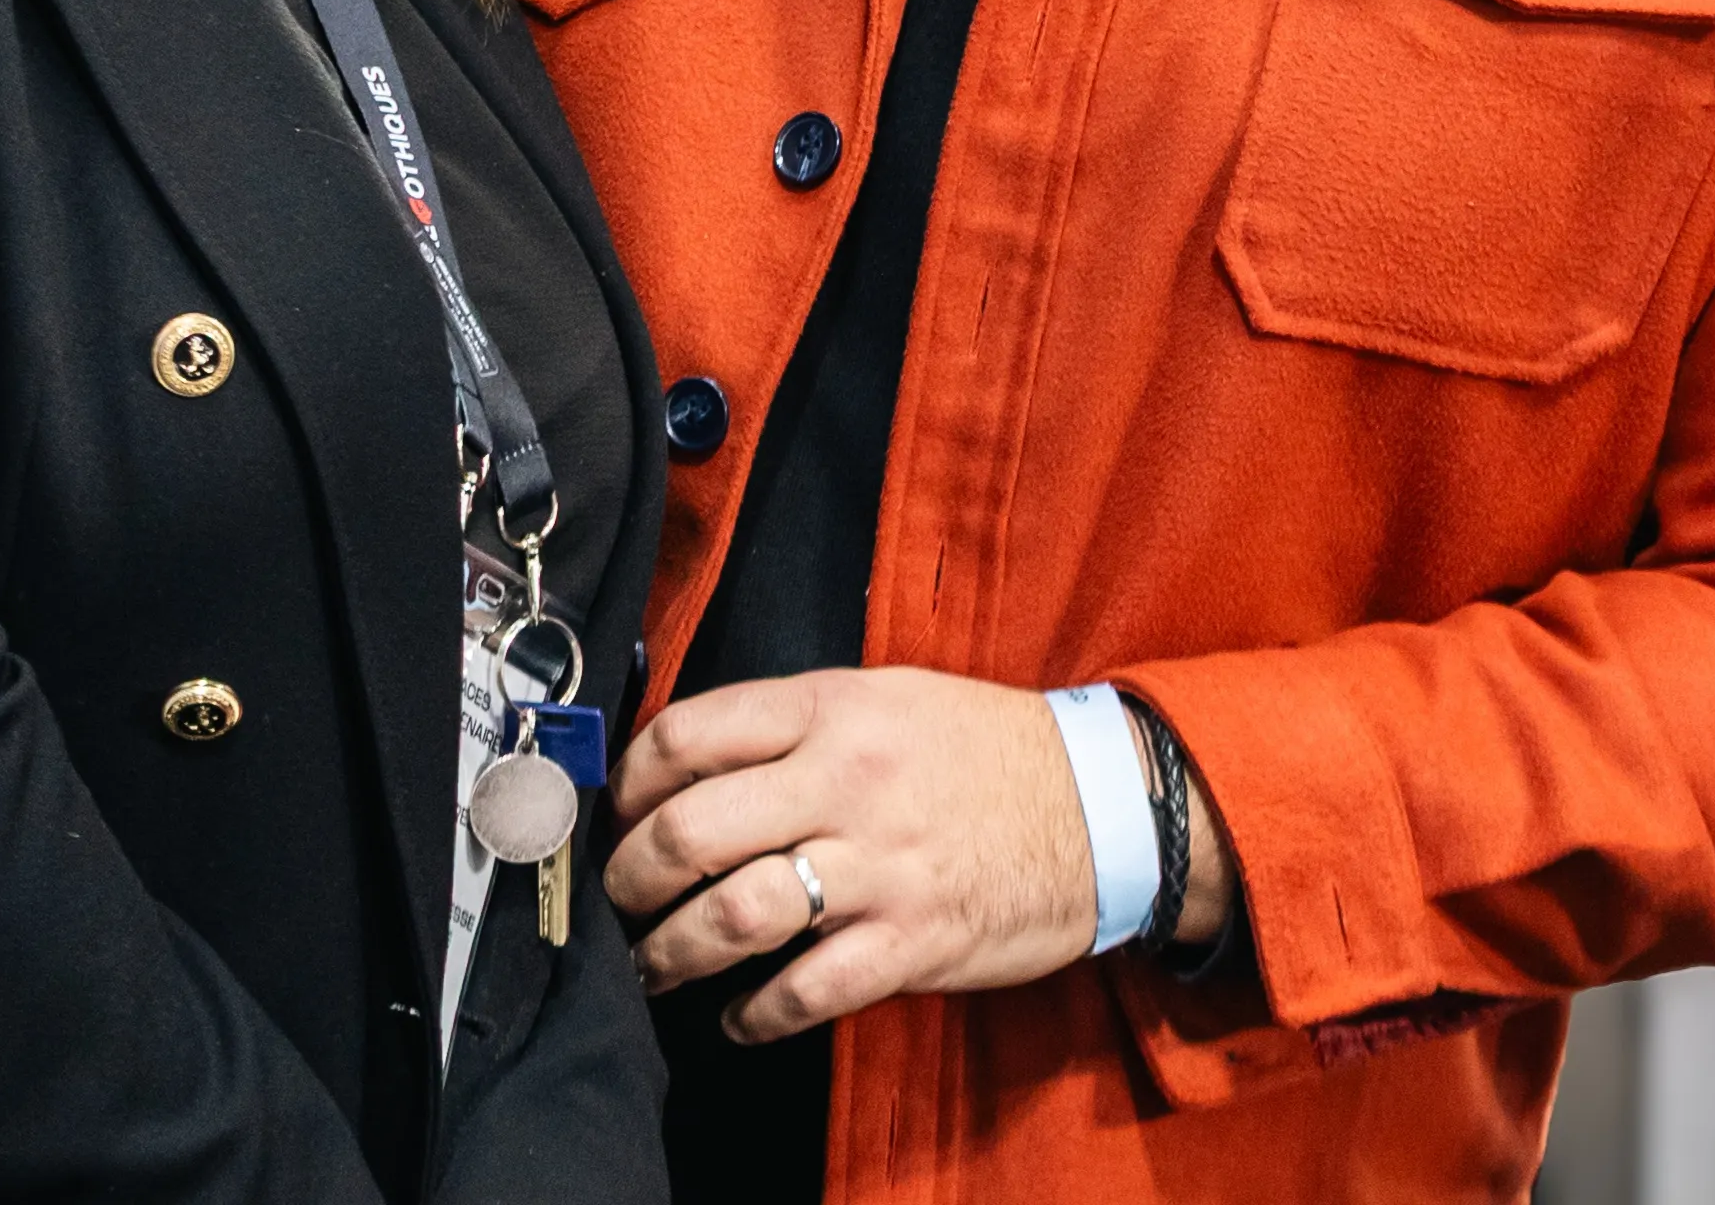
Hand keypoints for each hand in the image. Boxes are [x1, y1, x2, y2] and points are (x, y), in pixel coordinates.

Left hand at [611, 666, 1218, 1042]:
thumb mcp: (887, 699)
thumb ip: (792, 725)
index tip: (614, 817)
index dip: (626, 785)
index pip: (687, 737)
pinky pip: (803, 991)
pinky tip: (741, 1014)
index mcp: (835, 709)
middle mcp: (849, 780)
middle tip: (621, 901)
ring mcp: (881, 863)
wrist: (1100, 805)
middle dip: (629, 880)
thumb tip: (682, 766)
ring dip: (672, 954)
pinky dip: (753, 1015)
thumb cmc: (983, 752)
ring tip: (660, 966)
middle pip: (690, 831)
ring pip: (732, 915)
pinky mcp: (910, 939)